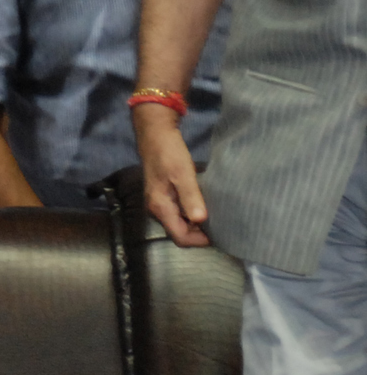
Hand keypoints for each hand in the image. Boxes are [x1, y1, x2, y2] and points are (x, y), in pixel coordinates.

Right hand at [134, 106, 210, 247]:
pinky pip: (178, 214)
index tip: (219, 232)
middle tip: (220, 224)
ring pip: (179, 224)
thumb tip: (201, 220)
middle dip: (199, 234)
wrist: (155, 133)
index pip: (180, 237)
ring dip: (196, 224)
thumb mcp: (182, 174)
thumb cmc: (169, 153)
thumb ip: (190, 198)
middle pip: (179, 233)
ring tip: (215, 215)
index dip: (200, 240)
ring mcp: (158, 203)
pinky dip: (192, 214)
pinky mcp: (163, 196)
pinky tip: (203, 205)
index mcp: (160, 207)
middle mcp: (156, 210)